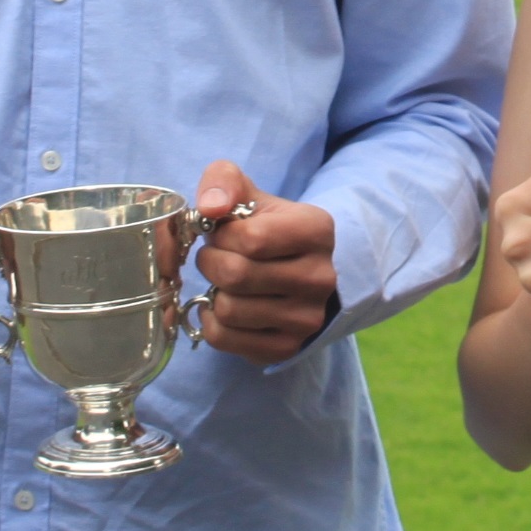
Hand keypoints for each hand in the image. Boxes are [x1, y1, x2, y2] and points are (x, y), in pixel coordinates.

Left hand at [191, 160, 337, 365]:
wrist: (294, 269)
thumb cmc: (264, 227)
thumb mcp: (249, 194)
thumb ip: (224, 182)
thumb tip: (210, 207)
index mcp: (316, 230)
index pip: (250, 238)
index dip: (222, 235)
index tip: (224, 232)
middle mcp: (321, 277)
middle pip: (236, 275)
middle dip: (211, 262)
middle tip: (216, 256)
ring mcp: (307, 318)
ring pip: (229, 310)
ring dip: (212, 292)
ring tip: (223, 280)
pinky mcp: (288, 347)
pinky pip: (225, 339)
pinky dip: (211, 321)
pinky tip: (222, 305)